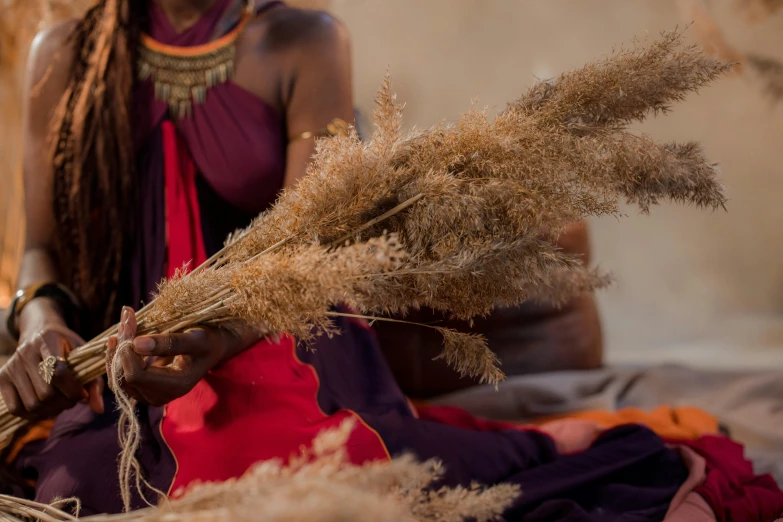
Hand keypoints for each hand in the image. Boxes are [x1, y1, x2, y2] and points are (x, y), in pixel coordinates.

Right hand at [0, 299, 103, 418]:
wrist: (38, 333)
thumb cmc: (66, 347)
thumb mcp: (83, 356)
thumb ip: (94, 381)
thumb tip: (99, 409)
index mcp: (48, 340)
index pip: (58, 371)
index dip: (73, 389)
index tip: (83, 394)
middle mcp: (25, 352)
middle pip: (45, 393)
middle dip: (65, 403)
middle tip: (72, 400)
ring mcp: (11, 366)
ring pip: (32, 404)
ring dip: (51, 411)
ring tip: (60, 403)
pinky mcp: (2, 379)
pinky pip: (16, 408)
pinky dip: (33, 415)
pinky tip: (45, 408)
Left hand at [106, 307, 259, 406]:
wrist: (212, 349)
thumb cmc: (207, 341)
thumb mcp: (195, 338)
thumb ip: (170, 342)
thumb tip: (136, 344)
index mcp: (176, 386)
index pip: (136, 375)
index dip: (127, 351)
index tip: (129, 324)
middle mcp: (162, 397)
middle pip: (124, 377)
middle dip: (121, 347)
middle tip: (126, 319)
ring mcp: (151, 396)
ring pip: (118, 379)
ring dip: (116, 351)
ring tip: (123, 326)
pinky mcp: (144, 391)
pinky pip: (120, 378)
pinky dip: (117, 358)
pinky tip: (119, 339)